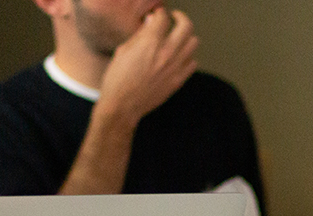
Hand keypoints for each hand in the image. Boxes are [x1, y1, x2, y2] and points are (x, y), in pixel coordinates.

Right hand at [97, 8, 197, 124]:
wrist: (123, 105)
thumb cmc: (118, 78)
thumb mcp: (124, 50)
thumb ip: (141, 34)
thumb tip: (151, 21)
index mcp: (150, 42)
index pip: (164, 17)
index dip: (160, 13)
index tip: (158, 14)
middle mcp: (166, 52)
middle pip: (186, 25)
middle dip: (180, 18)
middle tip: (175, 19)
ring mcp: (175, 67)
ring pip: (194, 42)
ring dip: (186, 37)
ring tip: (178, 38)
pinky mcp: (178, 80)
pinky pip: (193, 63)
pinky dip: (187, 57)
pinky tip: (178, 57)